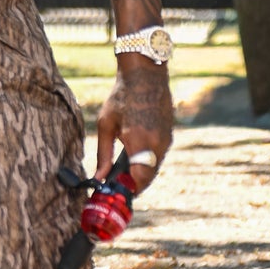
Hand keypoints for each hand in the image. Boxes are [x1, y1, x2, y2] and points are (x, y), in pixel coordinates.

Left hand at [94, 58, 172, 195]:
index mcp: (139, 140)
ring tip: (124, 175)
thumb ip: (102, 154)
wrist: (146, 74)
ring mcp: (166, 139)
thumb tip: (99, 178)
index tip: (115, 194)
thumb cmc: (121, 96)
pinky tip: (135, 159)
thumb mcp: (106, 124)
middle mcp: (157, 143)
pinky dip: (148, 162)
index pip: (138, 179)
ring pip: (154, 167)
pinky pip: (159, 156)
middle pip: (148, 177)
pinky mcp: (170, 135)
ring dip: (141, 174)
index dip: (127, 190)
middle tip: (118, 188)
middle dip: (134, 185)